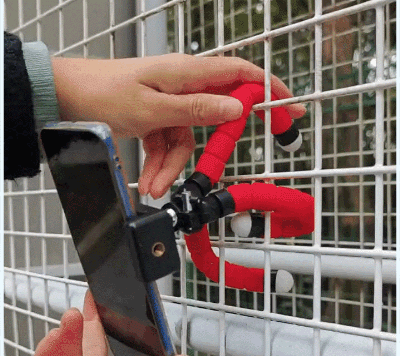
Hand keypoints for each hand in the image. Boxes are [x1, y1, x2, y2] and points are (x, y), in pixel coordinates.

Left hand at [52, 53, 305, 198]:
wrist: (65, 98)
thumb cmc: (102, 94)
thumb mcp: (152, 109)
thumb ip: (196, 109)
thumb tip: (235, 108)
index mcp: (185, 73)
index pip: (238, 74)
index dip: (267, 88)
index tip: (288, 105)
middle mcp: (181, 85)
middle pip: (213, 116)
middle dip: (211, 147)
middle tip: (215, 166)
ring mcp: (168, 103)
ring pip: (186, 139)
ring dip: (171, 166)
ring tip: (154, 186)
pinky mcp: (155, 117)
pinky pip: (167, 144)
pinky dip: (160, 163)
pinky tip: (150, 179)